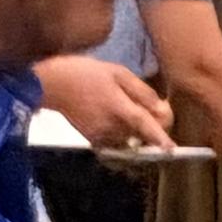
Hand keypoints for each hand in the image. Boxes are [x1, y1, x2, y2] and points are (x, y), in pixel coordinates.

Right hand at [37, 55, 175, 149]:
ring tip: (121, 104)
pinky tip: (107, 112)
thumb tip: (161, 107)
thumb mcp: (116, 72)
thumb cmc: (84, 72)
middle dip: (149, 123)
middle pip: (140, 133)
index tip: (172, 149)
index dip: (160, 137)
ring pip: (129, 136)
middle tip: (150, 105)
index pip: (145, 126)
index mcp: (119, 107)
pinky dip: (118, 128)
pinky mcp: (92, 139)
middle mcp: (112, 126)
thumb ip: (141, 91)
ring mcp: (101, 135)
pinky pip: (114, 137)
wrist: (50, 85)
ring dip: (133, 126)